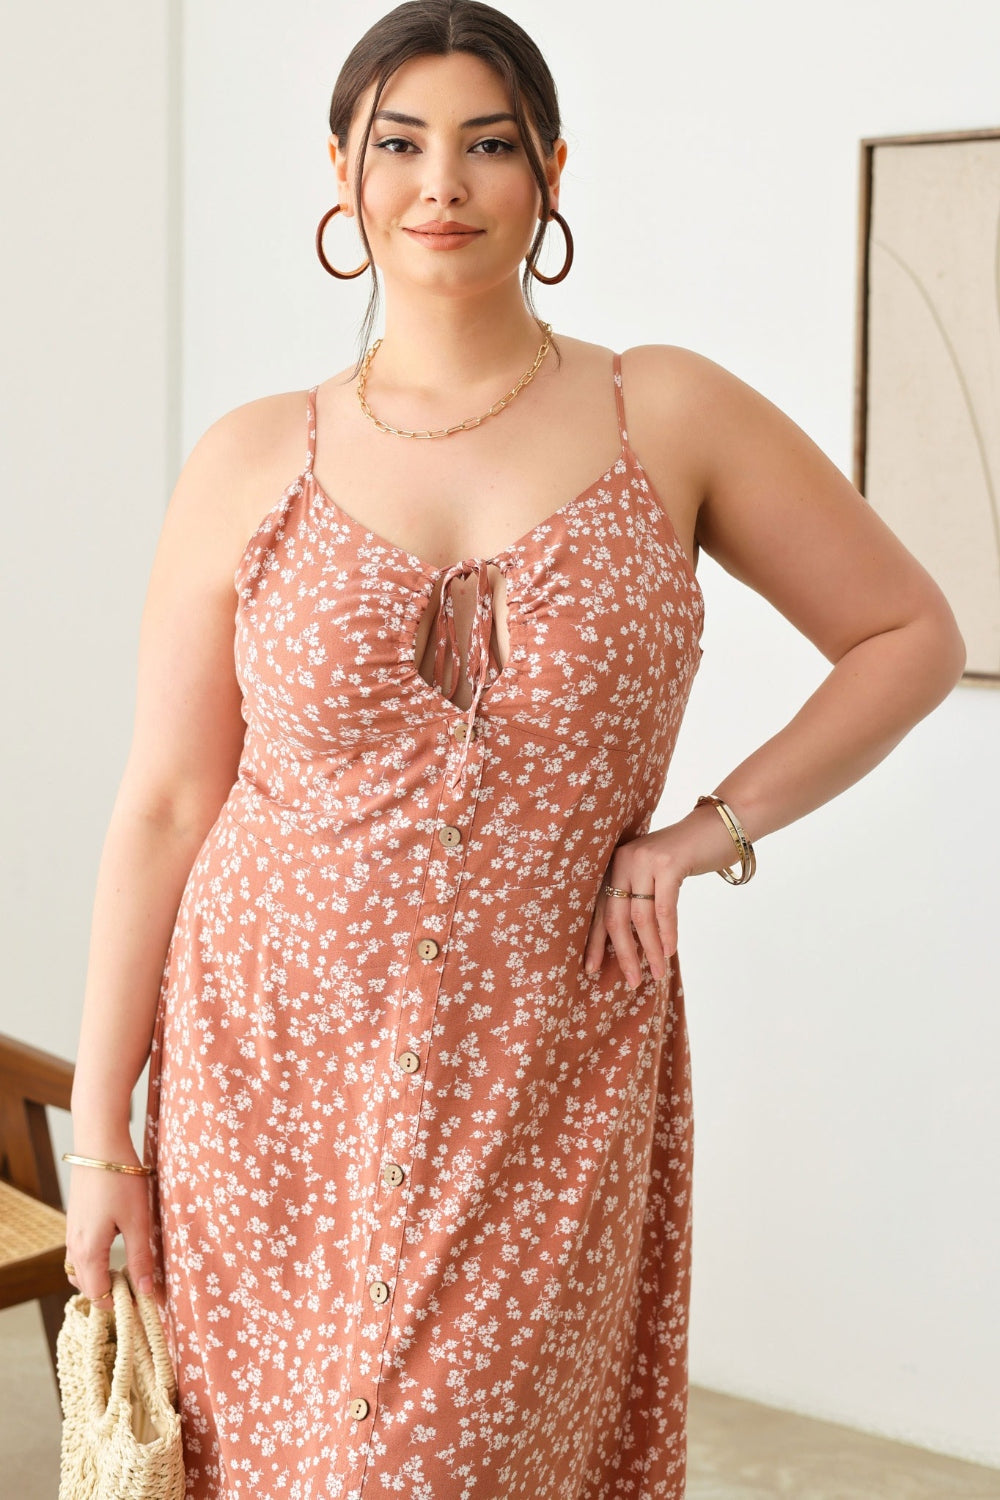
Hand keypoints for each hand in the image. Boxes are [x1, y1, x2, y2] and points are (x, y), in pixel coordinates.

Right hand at [64, 1138, 157, 1308]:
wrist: (100, 1147)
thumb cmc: (121, 1182)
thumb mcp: (137, 1222)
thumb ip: (140, 1259)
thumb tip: (145, 1292)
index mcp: (89, 1253)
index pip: (98, 1295)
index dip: (119, 1304)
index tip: (142, 1301)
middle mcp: (74, 1248)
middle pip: (87, 1287)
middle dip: (110, 1295)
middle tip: (138, 1288)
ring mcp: (71, 1235)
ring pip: (80, 1272)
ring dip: (99, 1279)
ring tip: (126, 1271)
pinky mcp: (74, 1223)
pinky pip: (78, 1256)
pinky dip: (93, 1263)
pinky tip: (113, 1250)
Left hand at [583, 826, 693, 986]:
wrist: (718, 826)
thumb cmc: (687, 856)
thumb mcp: (654, 874)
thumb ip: (640, 897)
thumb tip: (629, 943)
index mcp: (616, 864)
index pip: (600, 908)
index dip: (596, 940)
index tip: (590, 968)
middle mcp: (624, 860)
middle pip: (616, 916)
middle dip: (624, 953)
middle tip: (631, 981)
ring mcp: (646, 860)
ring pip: (641, 917)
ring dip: (650, 950)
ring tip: (657, 973)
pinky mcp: (669, 863)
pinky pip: (664, 908)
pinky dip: (667, 933)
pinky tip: (670, 951)